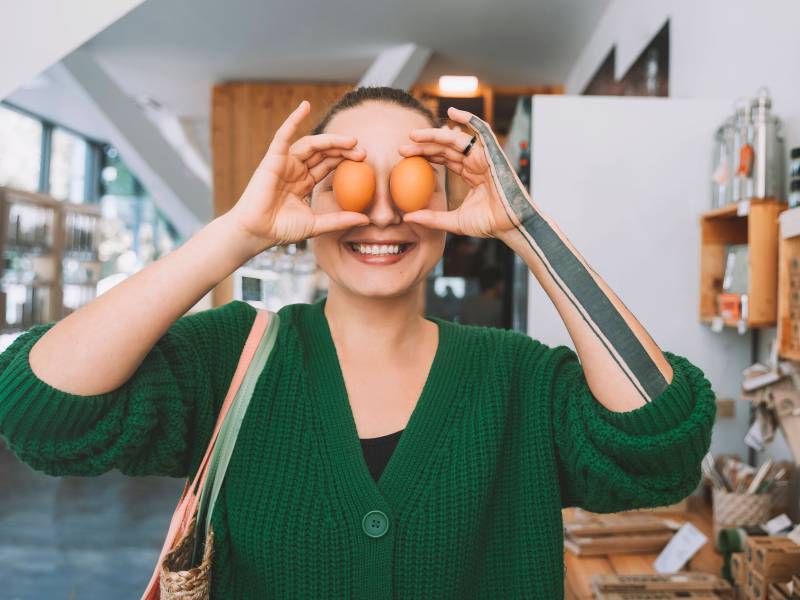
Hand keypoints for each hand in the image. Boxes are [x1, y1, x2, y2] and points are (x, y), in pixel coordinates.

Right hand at [226, 100, 369, 253]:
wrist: (256, 232)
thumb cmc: (281, 230)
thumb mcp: (317, 224)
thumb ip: (340, 220)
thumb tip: (366, 220)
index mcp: (304, 182)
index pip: (328, 164)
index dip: (345, 159)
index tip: (364, 160)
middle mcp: (295, 170)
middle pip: (323, 152)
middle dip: (343, 149)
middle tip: (362, 152)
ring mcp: (284, 163)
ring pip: (311, 144)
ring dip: (331, 140)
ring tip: (351, 141)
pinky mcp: (272, 159)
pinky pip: (283, 135)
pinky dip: (293, 120)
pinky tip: (305, 106)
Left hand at [398, 106, 526, 240]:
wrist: (513, 226)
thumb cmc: (490, 224)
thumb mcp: (454, 222)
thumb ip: (432, 218)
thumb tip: (407, 217)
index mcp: (470, 174)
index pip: (444, 159)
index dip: (425, 155)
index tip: (404, 157)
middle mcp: (477, 162)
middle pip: (445, 148)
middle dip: (423, 146)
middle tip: (402, 149)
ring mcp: (485, 156)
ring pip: (456, 139)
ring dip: (434, 135)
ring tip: (413, 136)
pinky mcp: (493, 153)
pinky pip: (482, 130)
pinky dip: (469, 118)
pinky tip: (452, 112)